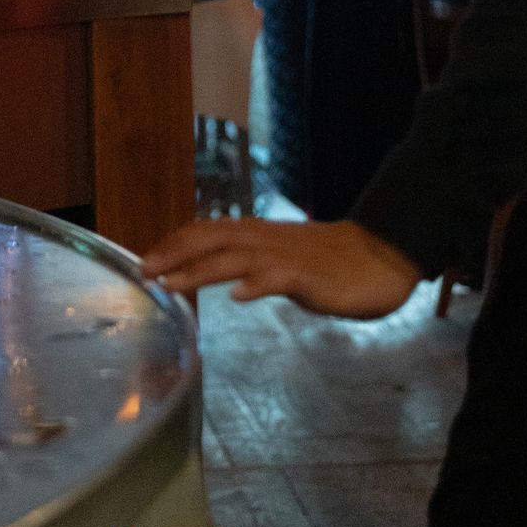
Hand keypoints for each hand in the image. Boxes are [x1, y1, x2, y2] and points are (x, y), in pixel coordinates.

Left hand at [142, 215, 419, 317]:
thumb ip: (253, 264)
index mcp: (259, 236)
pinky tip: (239, 295)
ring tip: (173, 284)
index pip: (208, 231)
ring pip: (238, 257)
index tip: (145, 260)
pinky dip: (258, 283)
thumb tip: (221, 276)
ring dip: (202, 269)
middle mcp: (267, 240)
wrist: (381, 255)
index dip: (175, 243)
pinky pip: (281, 278)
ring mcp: (288, 257)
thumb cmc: (331, 262)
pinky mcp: (311, 276)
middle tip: (144, 271)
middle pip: (214, 239)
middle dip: (176, 253)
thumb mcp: (283, 261)